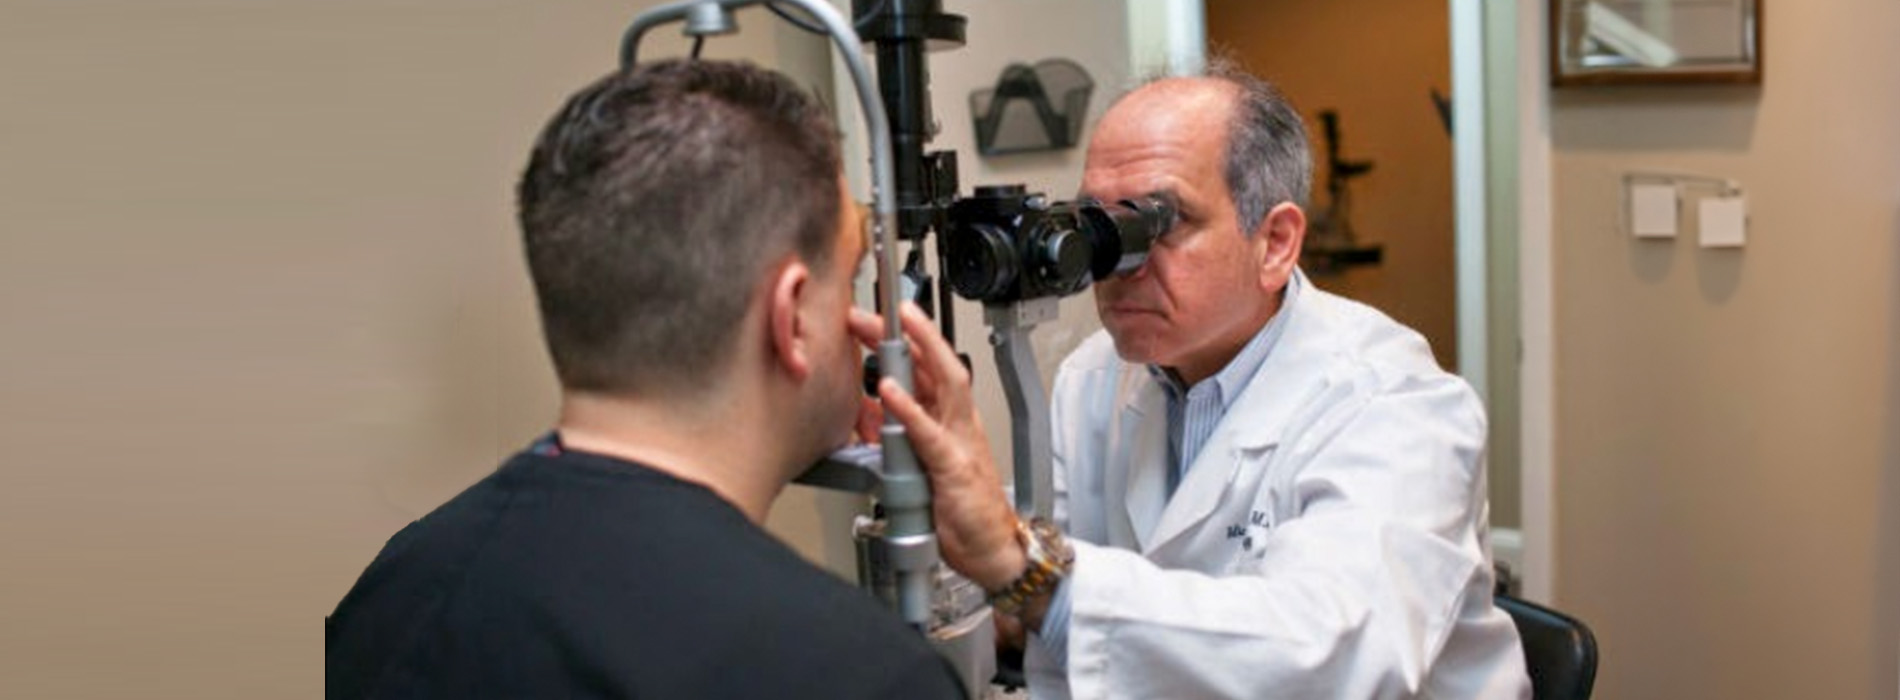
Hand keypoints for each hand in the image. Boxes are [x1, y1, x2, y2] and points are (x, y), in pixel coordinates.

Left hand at [849, 305, 1024, 591]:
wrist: (992, 550)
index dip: (903, 341)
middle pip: (934, 364)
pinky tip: (887, 392)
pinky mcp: (954, 468)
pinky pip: (929, 433)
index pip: (926, 369)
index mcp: (949, 420)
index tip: (872, 319)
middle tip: (870, 311)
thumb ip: (896, 435)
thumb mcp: (919, 464)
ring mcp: (960, 441)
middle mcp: (958, 423)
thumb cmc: (960, 511)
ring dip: (916, 352)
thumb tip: (868, 411)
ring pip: (943, 383)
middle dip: (905, 333)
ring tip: (889, 330)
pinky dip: (908, 410)